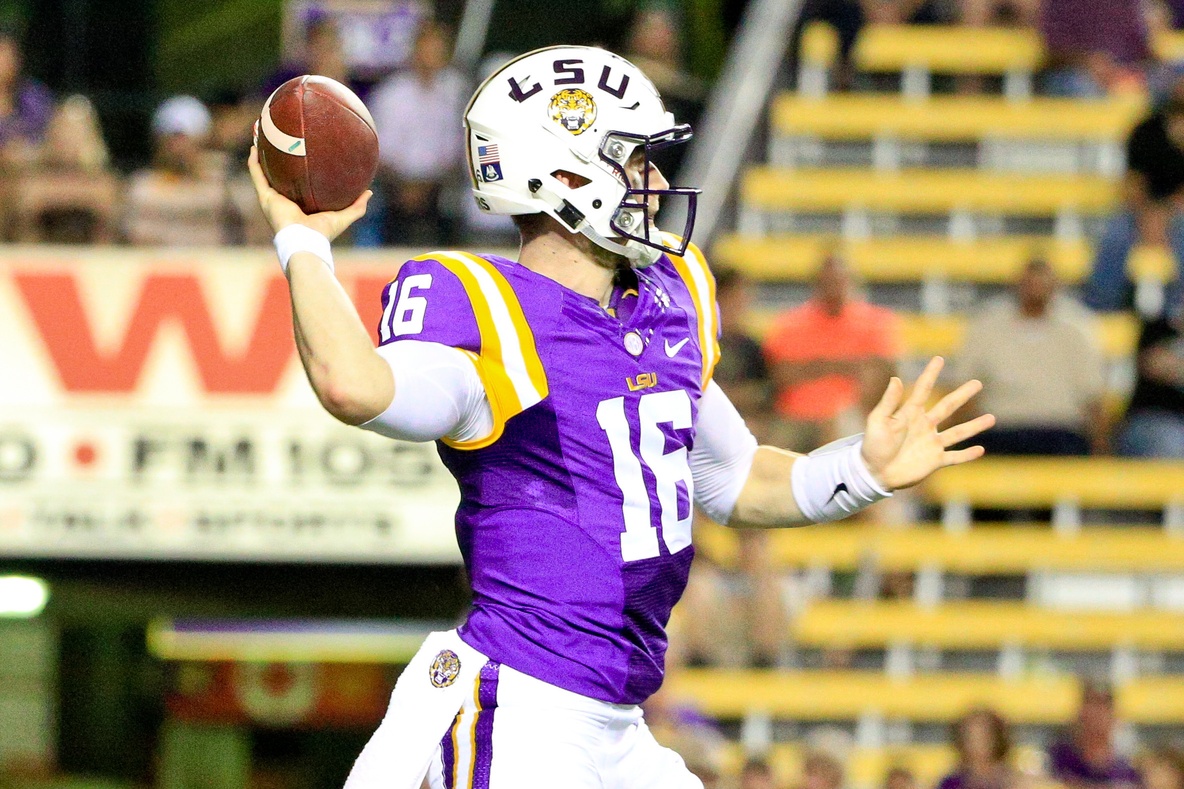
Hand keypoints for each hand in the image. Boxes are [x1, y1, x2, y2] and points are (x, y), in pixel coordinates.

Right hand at [247, 144, 370, 240]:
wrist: (305, 241)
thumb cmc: (323, 232)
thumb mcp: (343, 216)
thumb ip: (357, 206)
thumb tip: (369, 192)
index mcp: (299, 205)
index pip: (296, 185)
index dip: (296, 172)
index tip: (300, 155)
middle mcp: (283, 201)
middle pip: (278, 176)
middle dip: (276, 160)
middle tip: (279, 141)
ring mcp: (272, 199)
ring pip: (263, 173)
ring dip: (260, 156)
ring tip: (260, 138)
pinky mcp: (265, 197)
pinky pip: (257, 175)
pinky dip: (254, 162)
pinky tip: (255, 146)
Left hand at [861, 357, 994, 489]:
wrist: (874, 473)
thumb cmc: (872, 445)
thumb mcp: (877, 421)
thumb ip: (888, 402)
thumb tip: (896, 379)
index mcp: (910, 413)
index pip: (923, 389)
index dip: (930, 374)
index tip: (939, 359)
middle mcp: (924, 426)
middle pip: (947, 407)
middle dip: (962, 395)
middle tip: (977, 383)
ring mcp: (931, 443)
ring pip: (957, 433)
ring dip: (974, 426)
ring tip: (991, 418)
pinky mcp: (934, 461)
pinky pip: (954, 457)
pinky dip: (967, 455)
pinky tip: (981, 449)